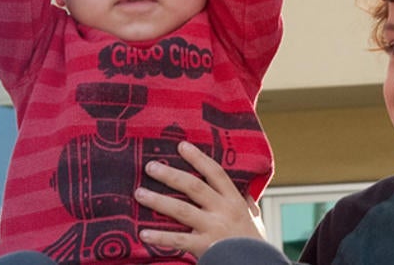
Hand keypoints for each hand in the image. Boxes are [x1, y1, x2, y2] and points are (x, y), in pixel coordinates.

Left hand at [134, 142, 266, 256]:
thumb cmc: (253, 243)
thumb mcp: (254, 218)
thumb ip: (247, 202)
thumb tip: (244, 188)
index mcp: (235, 200)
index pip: (215, 173)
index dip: (198, 159)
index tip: (181, 146)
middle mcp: (224, 211)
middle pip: (193, 187)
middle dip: (170, 175)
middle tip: (150, 166)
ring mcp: (213, 228)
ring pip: (181, 210)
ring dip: (158, 201)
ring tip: (139, 194)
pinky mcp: (204, 246)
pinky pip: (178, 240)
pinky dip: (159, 237)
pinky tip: (143, 233)